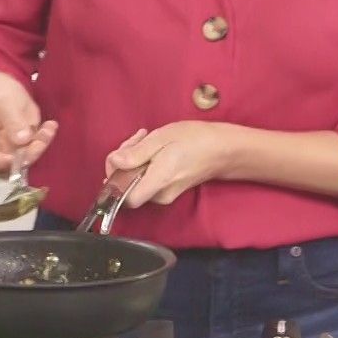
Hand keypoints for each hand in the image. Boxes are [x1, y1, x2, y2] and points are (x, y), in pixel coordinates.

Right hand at [0, 72, 57, 175]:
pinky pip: (32, 153)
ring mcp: (3, 154)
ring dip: (38, 148)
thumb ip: (11, 118)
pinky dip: (43, 142)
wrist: (3, 89)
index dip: (2, 162)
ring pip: (22, 163)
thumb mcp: (3, 99)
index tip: (22, 154)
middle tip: (43, 136)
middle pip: (5, 166)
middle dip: (27, 155)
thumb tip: (23, 140)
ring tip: (48, 128)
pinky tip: (50, 126)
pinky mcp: (19, 152)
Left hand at [104, 122, 242, 207]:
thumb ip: (136, 153)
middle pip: (128, 186)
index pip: (125, 199)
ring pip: (136, 180)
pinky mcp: (168, 189)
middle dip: (124, 160)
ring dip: (134, 158)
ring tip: (145, 137)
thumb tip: (114, 163)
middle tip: (137, 138)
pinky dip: (144, 162)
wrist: (223, 149)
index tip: (120, 158)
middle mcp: (160, 195)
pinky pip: (147, 179)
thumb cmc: (195, 140)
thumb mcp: (163, 138)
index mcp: (158, 182)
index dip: (114, 181)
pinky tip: (152, 145)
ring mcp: (165, 194)